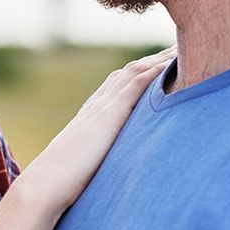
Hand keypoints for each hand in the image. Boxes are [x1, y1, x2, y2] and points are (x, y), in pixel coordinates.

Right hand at [18, 47, 175, 213]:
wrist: (46, 183)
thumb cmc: (63, 181)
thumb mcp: (85, 163)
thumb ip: (97, 157)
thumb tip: (104, 169)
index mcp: (92, 115)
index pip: (119, 84)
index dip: (139, 70)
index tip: (158, 62)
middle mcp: (98, 104)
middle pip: (130, 71)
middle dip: (154, 58)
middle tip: (177, 46)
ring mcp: (104, 106)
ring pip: (136, 71)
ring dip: (160, 58)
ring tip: (182, 46)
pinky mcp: (111, 113)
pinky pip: (138, 83)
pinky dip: (156, 70)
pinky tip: (173, 61)